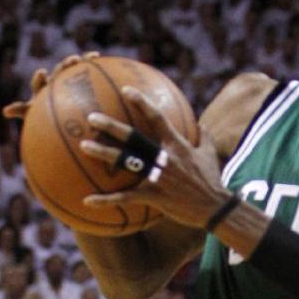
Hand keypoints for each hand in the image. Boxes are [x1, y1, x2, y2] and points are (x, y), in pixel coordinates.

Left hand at [1, 52, 99, 119]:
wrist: (60, 119)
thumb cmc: (45, 121)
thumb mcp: (34, 118)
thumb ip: (22, 111)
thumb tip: (4, 111)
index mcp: (42, 91)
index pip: (39, 84)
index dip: (40, 79)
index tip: (42, 72)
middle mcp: (56, 83)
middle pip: (61, 72)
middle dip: (66, 65)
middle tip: (74, 60)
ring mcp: (70, 82)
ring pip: (78, 71)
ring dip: (85, 63)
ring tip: (93, 57)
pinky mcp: (82, 82)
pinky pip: (92, 76)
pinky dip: (99, 70)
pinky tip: (110, 68)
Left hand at [80, 85, 219, 229]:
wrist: (215, 208)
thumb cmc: (212, 180)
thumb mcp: (209, 155)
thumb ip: (203, 137)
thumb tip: (201, 124)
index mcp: (177, 145)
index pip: (158, 117)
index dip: (142, 102)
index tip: (126, 90)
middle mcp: (164, 158)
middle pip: (134, 138)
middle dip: (112, 127)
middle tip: (91, 118)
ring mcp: (158, 177)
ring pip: (126, 162)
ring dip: (104, 154)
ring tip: (84, 146)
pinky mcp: (154, 197)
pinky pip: (126, 198)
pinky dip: (106, 200)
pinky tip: (87, 201)